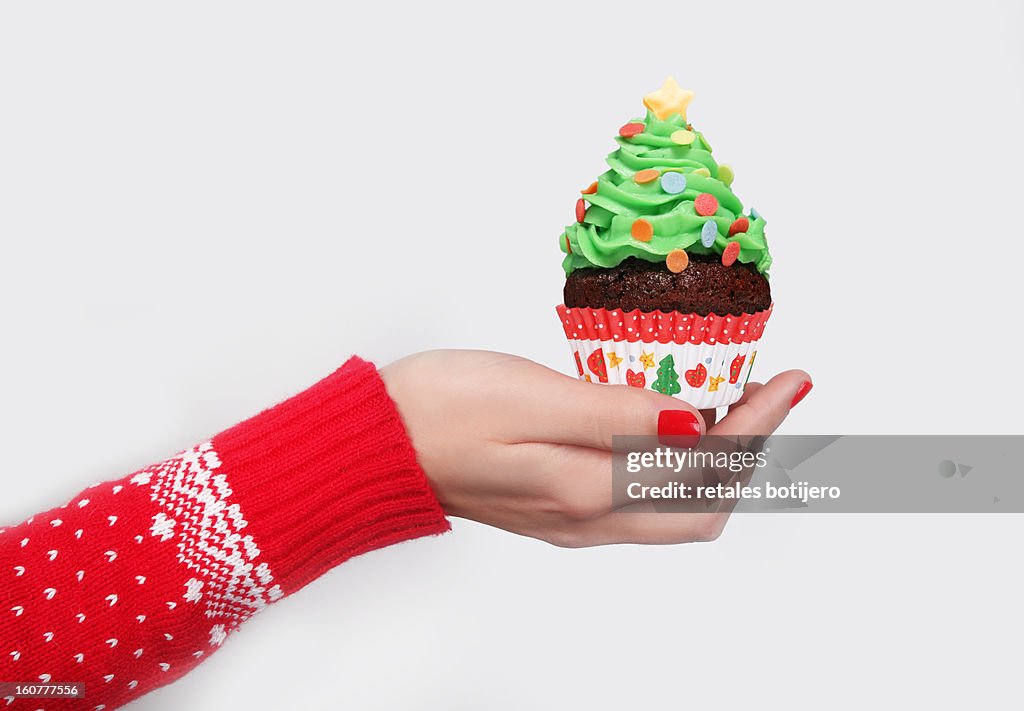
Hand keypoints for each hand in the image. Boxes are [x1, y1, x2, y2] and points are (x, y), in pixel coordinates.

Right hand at [380, 350, 810, 546]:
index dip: (757, 426)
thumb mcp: (529, 395)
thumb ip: (616, 414)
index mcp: (586, 490)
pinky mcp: (557, 507)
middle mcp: (588, 518)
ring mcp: (572, 520)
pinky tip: (672, 423)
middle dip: (751, 450)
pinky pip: (641, 499)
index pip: (703, 469)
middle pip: (702, 504)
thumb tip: (695, 422)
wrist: (374, 445)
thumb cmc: (436, 411)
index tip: (789, 381)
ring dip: (717, 460)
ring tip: (733, 401)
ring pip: (674, 507)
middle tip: (771, 391)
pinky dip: (675, 465)